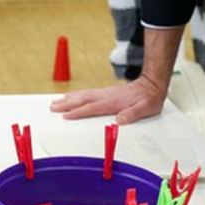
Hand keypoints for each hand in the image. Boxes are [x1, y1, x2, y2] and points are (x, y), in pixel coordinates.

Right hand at [48, 72, 167, 123]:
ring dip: (69, 98)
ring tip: (57, 101)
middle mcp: (106, 96)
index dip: (78, 112)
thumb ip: (132, 114)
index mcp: (113, 102)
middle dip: (67, 103)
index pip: (92, 108)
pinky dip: (77, 94)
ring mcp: (105, 93)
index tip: (66, 115)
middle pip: (82, 99)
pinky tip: (73, 96)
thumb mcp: (145, 108)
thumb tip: (119, 120)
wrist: (151, 84)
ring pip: (83, 95)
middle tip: (52, 106)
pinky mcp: (106, 92)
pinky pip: (88, 93)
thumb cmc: (149, 98)